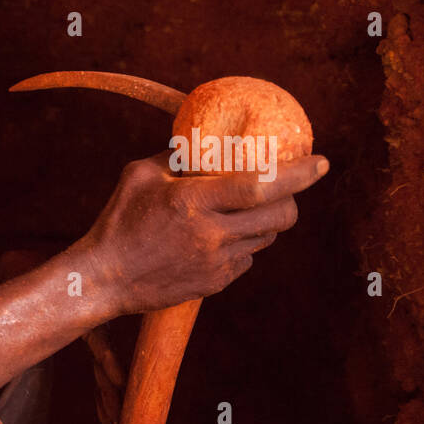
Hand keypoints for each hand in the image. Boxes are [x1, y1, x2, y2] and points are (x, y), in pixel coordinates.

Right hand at [81, 150, 329, 315]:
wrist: (102, 279)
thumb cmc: (118, 221)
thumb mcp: (139, 176)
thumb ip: (177, 157)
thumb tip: (206, 139)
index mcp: (193, 202)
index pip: (262, 185)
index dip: (298, 173)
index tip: (321, 162)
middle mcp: (210, 235)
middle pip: (280, 216)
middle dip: (291, 200)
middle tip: (285, 190)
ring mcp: (215, 263)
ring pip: (266, 238)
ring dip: (265, 222)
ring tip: (244, 212)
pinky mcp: (214, 284)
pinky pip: (245, 259)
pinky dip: (240, 245)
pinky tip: (217, 239)